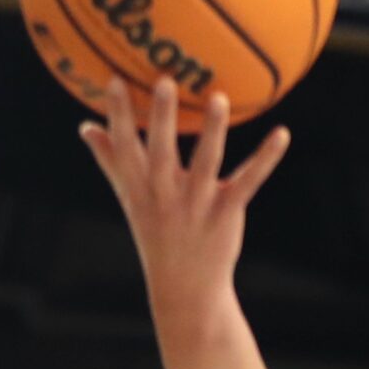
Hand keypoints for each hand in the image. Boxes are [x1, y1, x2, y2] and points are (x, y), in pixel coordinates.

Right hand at [79, 80, 290, 329]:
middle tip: (164, 81)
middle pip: (161, 151)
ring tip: (218, 98)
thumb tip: (85, 127)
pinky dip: (266, 158)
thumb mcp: (129, 197)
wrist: (185, 287)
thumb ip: (110, 159)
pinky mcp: (227, 212)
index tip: (114, 81)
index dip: (117, 115)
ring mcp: (197, 204)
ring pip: (206, 162)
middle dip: (161, 118)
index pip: (123, 146)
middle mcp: (165, 194)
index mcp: (139, 187)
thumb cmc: (155, 232)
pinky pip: (249, 181)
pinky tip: (282, 134)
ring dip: (213, 131)